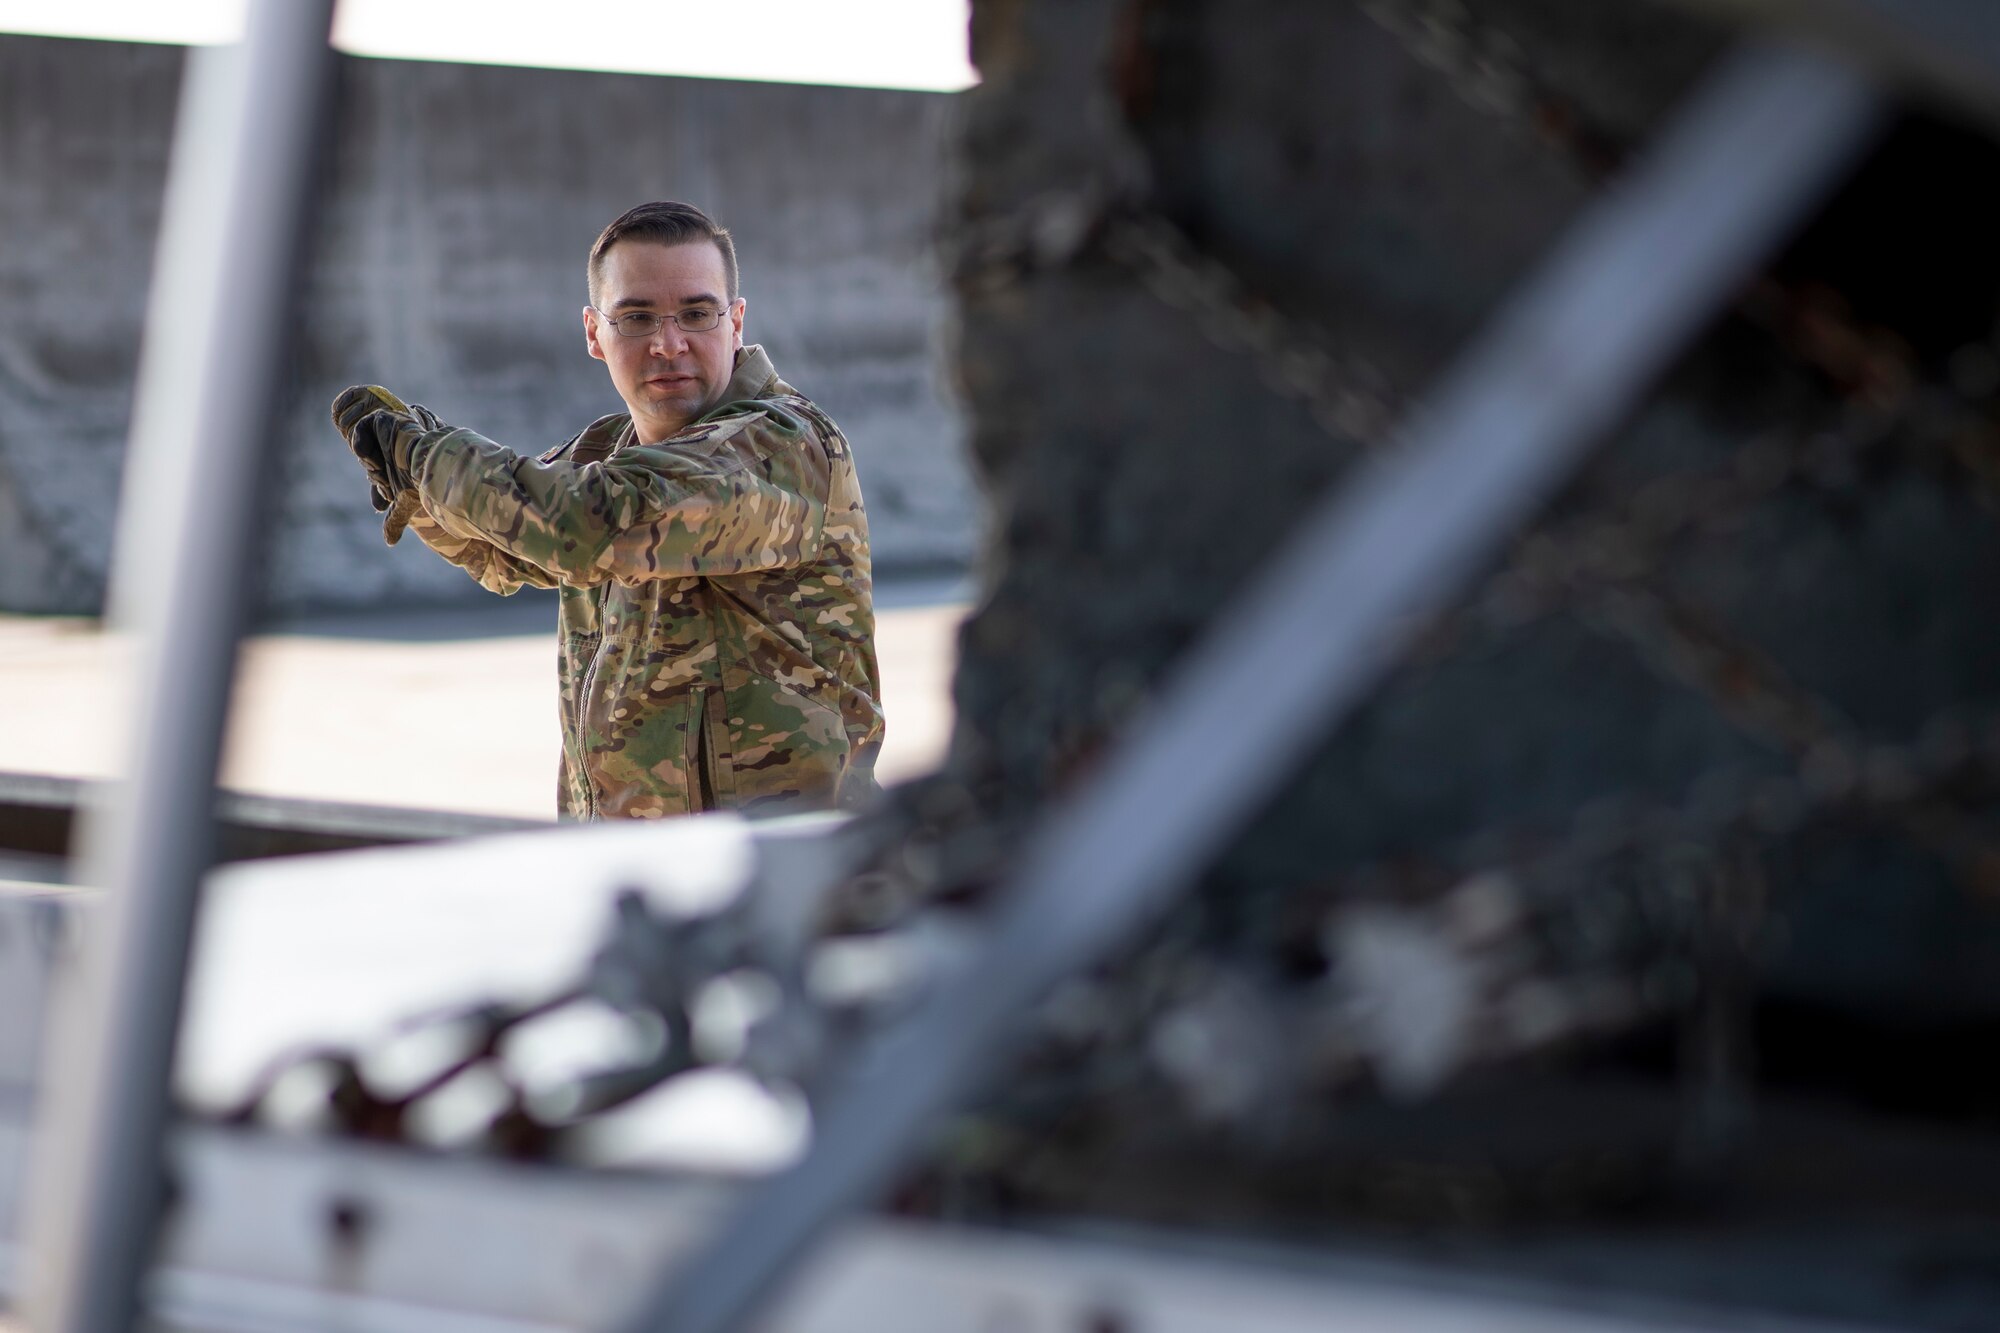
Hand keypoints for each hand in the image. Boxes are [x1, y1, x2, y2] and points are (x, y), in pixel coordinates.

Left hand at [331, 385, 443, 544]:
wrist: (433, 466)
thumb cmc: (422, 486)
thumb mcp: (404, 504)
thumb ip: (395, 521)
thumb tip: (390, 542)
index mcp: (396, 464)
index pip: (374, 470)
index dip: (377, 482)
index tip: (386, 493)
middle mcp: (392, 447)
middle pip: (368, 458)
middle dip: (373, 472)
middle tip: (385, 479)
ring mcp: (390, 433)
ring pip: (364, 442)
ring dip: (367, 458)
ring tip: (380, 468)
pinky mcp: (387, 420)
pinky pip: (362, 427)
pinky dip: (361, 442)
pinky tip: (374, 457)